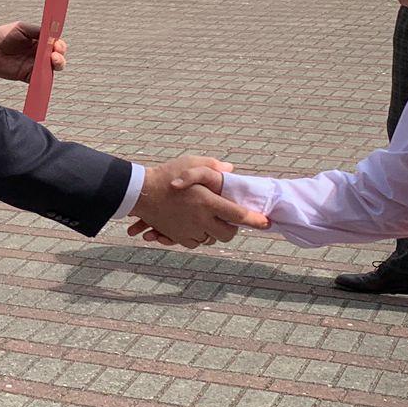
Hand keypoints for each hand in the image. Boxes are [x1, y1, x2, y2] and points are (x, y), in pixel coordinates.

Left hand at [0, 20, 56, 81]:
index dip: (59, 45)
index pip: (55, 44)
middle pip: (57, 58)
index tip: (57, 45)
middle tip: (55, 55)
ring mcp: (34, 66)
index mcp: (40, 41)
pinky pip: (39, 80)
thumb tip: (51, 33)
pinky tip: (44, 75)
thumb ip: (36, 31)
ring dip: (55, 67)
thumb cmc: (3, 35)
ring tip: (53, 62)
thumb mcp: (21, 28)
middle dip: (60, 57)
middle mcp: (39, 54)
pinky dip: (44, 79)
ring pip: (51, 70)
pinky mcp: (27, 76)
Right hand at [126, 156, 260, 247]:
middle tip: (229, 219)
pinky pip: (195, 243)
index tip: (266, 222)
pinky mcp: (178, 237)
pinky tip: (194, 224)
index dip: (255, 220)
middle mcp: (201, 219)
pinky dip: (199, 236)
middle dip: (231, 229)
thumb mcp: (190, 163)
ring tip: (207, 218)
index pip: (238, 215)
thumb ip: (213, 167)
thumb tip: (230, 170)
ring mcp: (189, 230)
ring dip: (213, 231)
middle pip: (227, 234)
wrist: (141, 192)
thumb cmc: (166, 175)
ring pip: (211, 239)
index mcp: (207, 202)